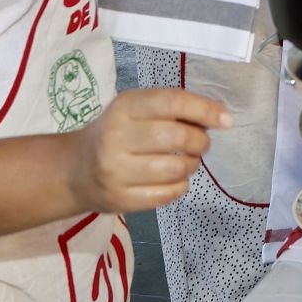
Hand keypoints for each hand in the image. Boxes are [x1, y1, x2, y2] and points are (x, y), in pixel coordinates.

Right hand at [65, 88, 230, 212]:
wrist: (75, 170)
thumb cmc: (116, 133)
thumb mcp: (135, 110)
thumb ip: (171, 109)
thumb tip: (218, 117)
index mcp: (124, 107)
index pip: (172, 102)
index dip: (204, 110)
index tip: (226, 120)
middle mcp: (116, 137)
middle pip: (176, 138)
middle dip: (200, 142)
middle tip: (201, 144)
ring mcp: (116, 171)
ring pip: (175, 169)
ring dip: (192, 165)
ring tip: (186, 162)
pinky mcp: (120, 199)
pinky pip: (167, 194)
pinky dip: (181, 186)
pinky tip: (174, 179)